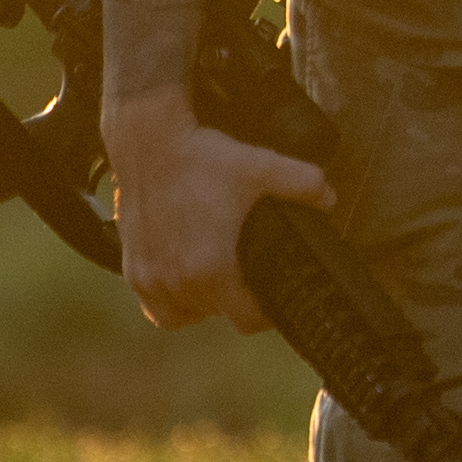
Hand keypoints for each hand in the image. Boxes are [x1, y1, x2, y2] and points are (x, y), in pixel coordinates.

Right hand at [104, 86, 334, 334]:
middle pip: (218, 314)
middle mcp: (177, 282)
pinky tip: (183, 281)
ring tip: (219, 280)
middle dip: (237, 300)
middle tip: (252, 277)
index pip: (246, 319)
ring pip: (184, 315)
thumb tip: (330, 198)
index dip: (267, 314)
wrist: (148, 142)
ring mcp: (149, 278)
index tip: (275, 299)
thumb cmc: (203, 157)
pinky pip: (154, 305)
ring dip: (203, 304)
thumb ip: (304, 184)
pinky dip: (170, 301)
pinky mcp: (131, 268)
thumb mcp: (262, 167)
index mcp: (212, 269)